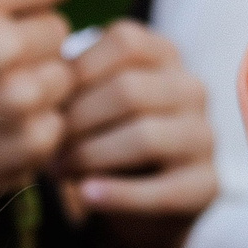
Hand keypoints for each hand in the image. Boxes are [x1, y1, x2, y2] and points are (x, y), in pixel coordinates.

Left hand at [58, 20, 217, 247]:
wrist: (139, 205)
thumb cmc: (105, 139)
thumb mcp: (91, 102)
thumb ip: (74, 83)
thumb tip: (42, 80)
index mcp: (165, 55)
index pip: (125, 42)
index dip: (78, 71)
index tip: (45, 101)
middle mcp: (192, 89)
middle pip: (130, 90)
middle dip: (77, 120)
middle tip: (44, 145)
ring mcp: (204, 137)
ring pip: (144, 137)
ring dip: (90, 156)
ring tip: (59, 171)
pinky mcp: (205, 185)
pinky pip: (159, 190)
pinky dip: (117, 194)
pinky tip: (86, 195)